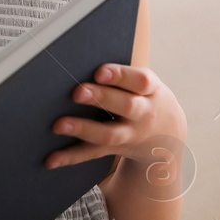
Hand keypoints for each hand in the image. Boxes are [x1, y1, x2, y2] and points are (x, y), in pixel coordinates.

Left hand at [44, 63, 186, 173]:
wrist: (167, 134)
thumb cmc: (145, 97)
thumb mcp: (145, 84)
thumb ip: (121, 75)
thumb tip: (81, 61)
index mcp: (150, 91)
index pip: (140, 81)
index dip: (121, 76)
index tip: (100, 71)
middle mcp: (143, 113)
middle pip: (126, 106)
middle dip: (102, 98)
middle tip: (77, 92)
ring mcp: (131, 134)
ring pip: (109, 134)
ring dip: (83, 129)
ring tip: (59, 125)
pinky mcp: (116, 149)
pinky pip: (93, 153)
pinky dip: (71, 156)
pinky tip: (51, 159)